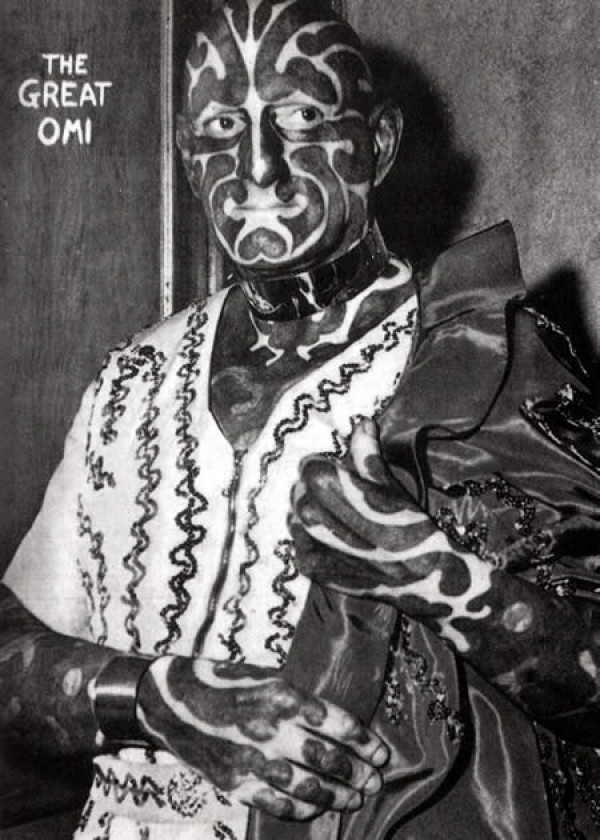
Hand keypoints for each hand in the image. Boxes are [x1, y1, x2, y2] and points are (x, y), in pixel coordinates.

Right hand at [136, 656, 388, 820]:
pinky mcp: (236, 783)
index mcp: (281, 696)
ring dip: (338, 795)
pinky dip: (303, 808)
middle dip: (358, 772)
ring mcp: (253, 760)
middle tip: (376, 780)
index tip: (381, 752)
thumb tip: (335, 721)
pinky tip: (318, 807)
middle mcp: (271, 729)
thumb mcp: (263, 675)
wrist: (170, 702)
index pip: (337, 724)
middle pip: (328, 759)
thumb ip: (296, 697)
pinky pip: (278, 803)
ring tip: (357, 797)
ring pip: (308, 786)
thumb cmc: (221, 681)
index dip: (365, 742)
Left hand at [290, 419, 494, 652]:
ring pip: (297, 517)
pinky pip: (297, 542)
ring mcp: (315, 549)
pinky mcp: (313, 569)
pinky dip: (307, 534)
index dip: (322, 465)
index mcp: (342, 496)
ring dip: (310, 509)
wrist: (422, 579)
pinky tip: (329, 535)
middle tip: (336, 491)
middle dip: (314, 487)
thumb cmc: (412, 528)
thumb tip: (361, 423)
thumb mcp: (393, 487)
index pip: (311, 469)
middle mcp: (322, 522)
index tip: (335, 467)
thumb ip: (369, 455)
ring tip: (335, 513)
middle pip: (301, 493)